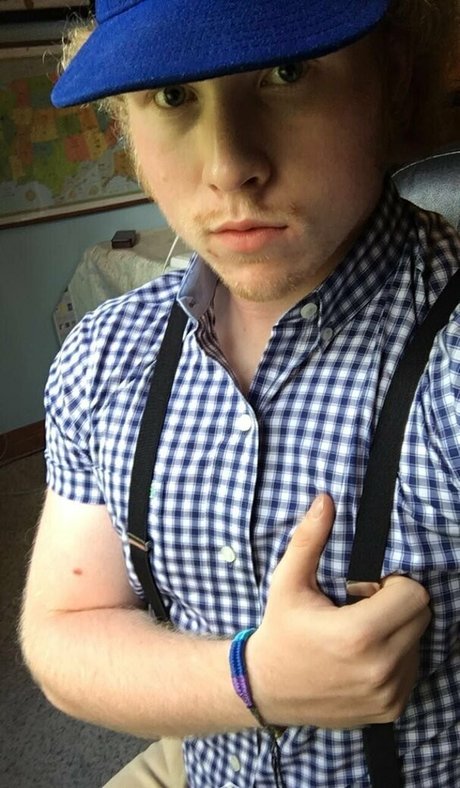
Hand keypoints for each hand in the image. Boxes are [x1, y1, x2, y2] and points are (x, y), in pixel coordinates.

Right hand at [246, 494, 430, 728]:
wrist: (267, 689)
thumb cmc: (280, 630)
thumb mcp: (288, 581)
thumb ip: (309, 539)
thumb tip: (325, 500)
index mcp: (357, 635)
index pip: (414, 595)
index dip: (391, 584)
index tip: (363, 590)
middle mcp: (379, 668)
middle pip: (422, 616)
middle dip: (398, 604)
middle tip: (362, 607)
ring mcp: (387, 693)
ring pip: (419, 643)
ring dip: (398, 632)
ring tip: (361, 634)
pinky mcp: (390, 708)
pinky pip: (413, 669)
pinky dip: (396, 657)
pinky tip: (364, 656)